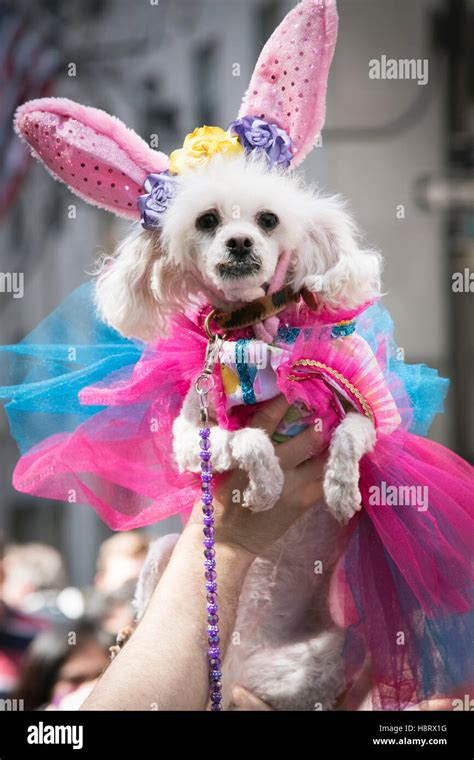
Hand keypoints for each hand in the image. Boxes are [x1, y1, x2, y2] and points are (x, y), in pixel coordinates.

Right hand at [188, 395, 325, 557]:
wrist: (226, 538)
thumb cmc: (217, 496)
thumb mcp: (222, 462)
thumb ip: (240, 439)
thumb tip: (256, 413)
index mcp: (249, 451)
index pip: (268, 416)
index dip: (283, 400)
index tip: (293, 386)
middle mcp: (275, 465)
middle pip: (307, 437)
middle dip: (317, 422)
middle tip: (324, 409)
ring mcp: (293, 484)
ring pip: (321, 456)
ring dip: (327, 443)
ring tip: (335, 430)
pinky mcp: (303, 501)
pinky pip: (325, 479)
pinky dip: (330, 467)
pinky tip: (334, 457)